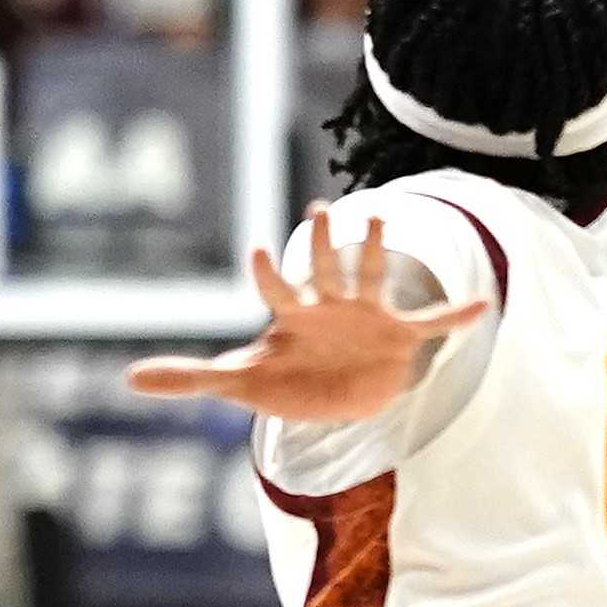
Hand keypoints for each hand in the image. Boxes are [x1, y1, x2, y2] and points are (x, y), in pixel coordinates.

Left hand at [127, 208, 486, 422]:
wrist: (337, 398)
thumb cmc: (288, 381)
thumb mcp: (239, 383)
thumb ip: (189, 378)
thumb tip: (127, 379)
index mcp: (291, 315)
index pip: (276, 288)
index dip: (268, 272)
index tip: (259, 248)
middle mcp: (329, 306)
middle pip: (322, 269)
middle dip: (321, 243)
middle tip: (317, 209)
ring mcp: (366, 317)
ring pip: (370, 277)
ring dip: (375, 253)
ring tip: (381, 219)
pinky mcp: (397, 337)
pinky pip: (429, 324)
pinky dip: (453, 316)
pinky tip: (479, 305)